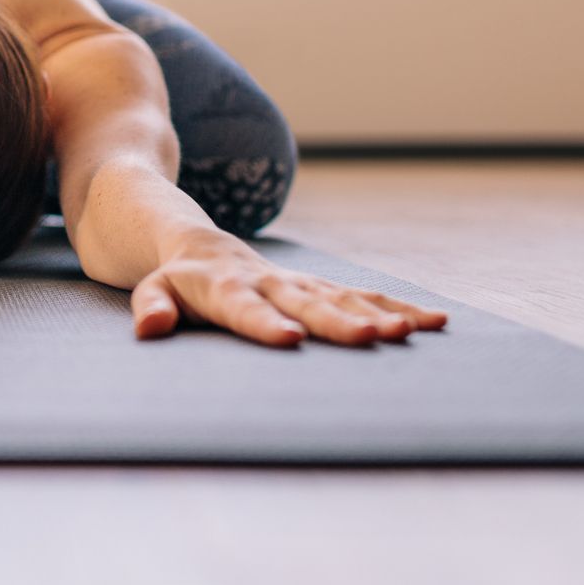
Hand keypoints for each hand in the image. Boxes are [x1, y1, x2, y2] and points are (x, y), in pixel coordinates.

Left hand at [130, 231, 448, 347]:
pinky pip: (363, 296)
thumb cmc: (175, 280)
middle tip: (374, 339)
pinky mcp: (321, 287)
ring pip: (345, 297)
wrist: (200, 245)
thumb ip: (152, 307)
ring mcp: (301, 284)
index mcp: (228, 289)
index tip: (289, 339)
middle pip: (308, 304)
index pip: (246, 309)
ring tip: (418, 331)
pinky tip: (434, 322)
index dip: (266, 324)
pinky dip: (398, 307)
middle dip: (341, 322)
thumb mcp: (151, 290)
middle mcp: (272, 283)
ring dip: (381, 314)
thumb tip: (149, 328)